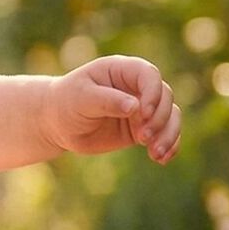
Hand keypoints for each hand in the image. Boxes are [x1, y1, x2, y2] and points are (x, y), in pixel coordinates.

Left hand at [40, 55, 179, 162]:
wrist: (58, 123)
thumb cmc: (66, 102)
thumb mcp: (81, 98)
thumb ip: (106, 101)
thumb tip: (134, 107)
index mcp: (121, 70)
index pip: (148, 74)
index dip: (152, 92)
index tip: (144, 113)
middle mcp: (136, 86)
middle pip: (164, 97)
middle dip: (159, 118)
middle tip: (142, 138)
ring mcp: (142, 107)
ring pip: (170, 116)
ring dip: (168, 135)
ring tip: (156, 154)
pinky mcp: (142, 128)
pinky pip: (165, 134)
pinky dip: (169, 145)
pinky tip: (162, 159)